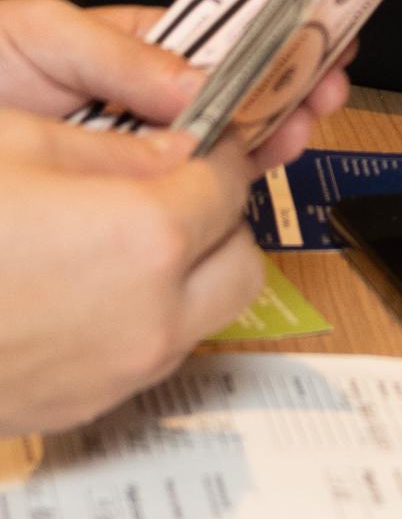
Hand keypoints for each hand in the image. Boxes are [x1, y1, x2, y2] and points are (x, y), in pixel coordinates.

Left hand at [0, 0, 354, 171]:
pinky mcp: (115, 207)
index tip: (324, 38)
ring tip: (299, 125)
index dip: (276, 41)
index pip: (219, 45)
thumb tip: (196, 82)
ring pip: (221, 151)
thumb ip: (119, 53)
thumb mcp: (41, 38)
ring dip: (269, 135)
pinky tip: (252, 171)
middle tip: (325, 89)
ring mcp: (133, 160)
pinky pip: (180, 199)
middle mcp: (143, 109)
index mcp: (134, 56)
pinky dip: (225, 187)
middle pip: (235, 99)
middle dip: (289, 90)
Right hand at [0, 111, 262, 436]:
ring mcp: (117, 372)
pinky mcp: (83, 407)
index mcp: (146, 236)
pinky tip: (84, 280)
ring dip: (187, 269)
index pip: (231, 178)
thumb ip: (122, 141)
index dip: (216, 143)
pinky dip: (143, 314)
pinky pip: (150, 352)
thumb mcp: (26, 140)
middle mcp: (148, 316)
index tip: (201, 129)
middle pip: (240, 255)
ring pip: (204, 311)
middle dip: (216, 214)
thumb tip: (176, 137)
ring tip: (123, 230)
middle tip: (170, 182)